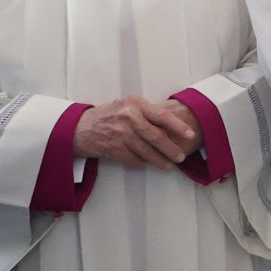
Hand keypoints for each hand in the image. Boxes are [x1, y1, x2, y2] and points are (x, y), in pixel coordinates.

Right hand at [75, 97, 202, 169]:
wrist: (79, 127)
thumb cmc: (108, 116)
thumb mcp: (126, 106)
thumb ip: (146, 112)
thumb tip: (172, 124)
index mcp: (135, 104)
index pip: (162, 115)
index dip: (178, 126)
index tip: (190, 134)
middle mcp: (128, 117)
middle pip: (156, 136)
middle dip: (171, 149)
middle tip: (181, 156)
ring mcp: (120, 133)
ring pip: (146, 151)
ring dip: (159, 160)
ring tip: (168, 166)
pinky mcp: (113, 148)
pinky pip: (134, 159)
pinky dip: (142, 163)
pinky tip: (147, 165)